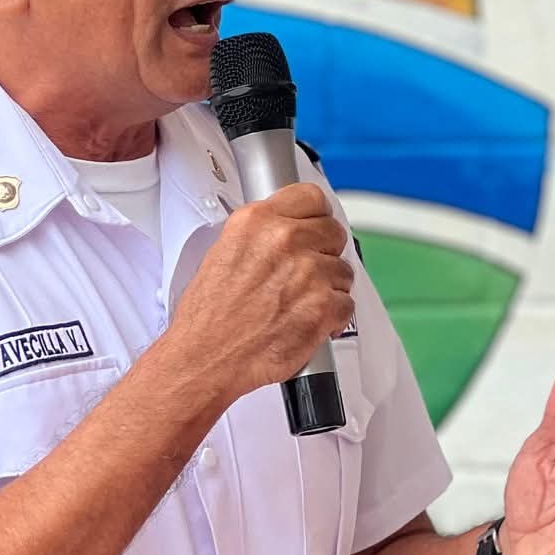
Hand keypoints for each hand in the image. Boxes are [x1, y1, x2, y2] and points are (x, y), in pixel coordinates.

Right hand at [165, 183, 352, 403]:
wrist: (207, 357)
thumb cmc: (209, 316)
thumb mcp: (222, 252)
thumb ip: (260, 235)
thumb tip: (284, 231)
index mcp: (257, 221)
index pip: (311, 197)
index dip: (315, 215)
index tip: (314, 225)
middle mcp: (284, 240)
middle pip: (333, 232)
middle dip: (324, 252)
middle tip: (307, 271)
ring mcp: (308, 272)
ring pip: (344, 271)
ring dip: (329, 287)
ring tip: (301, 301)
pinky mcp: (324, 306)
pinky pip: (347, 304)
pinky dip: (333, 317)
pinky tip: (310, 320)